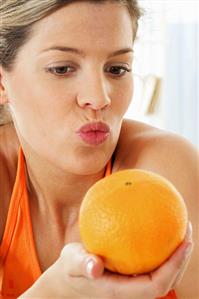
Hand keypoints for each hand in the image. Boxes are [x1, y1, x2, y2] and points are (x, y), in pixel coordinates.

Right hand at [19, 222, 192, 298]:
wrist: (66, 284)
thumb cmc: (69, 272)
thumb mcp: (71, 264)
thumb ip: (83, 265)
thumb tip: (94, 266)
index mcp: (121, 293)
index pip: (156, 285)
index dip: (174, 267)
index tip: (184, 242)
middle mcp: (131, 292)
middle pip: (167, 281)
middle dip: (181, 259)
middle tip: (187, 230)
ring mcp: (131, 286)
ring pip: (162, 274)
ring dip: (175, 255)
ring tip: (180, 229)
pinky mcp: (129, 277)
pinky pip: (150, 264)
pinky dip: (160, 251)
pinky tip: (158, 230)